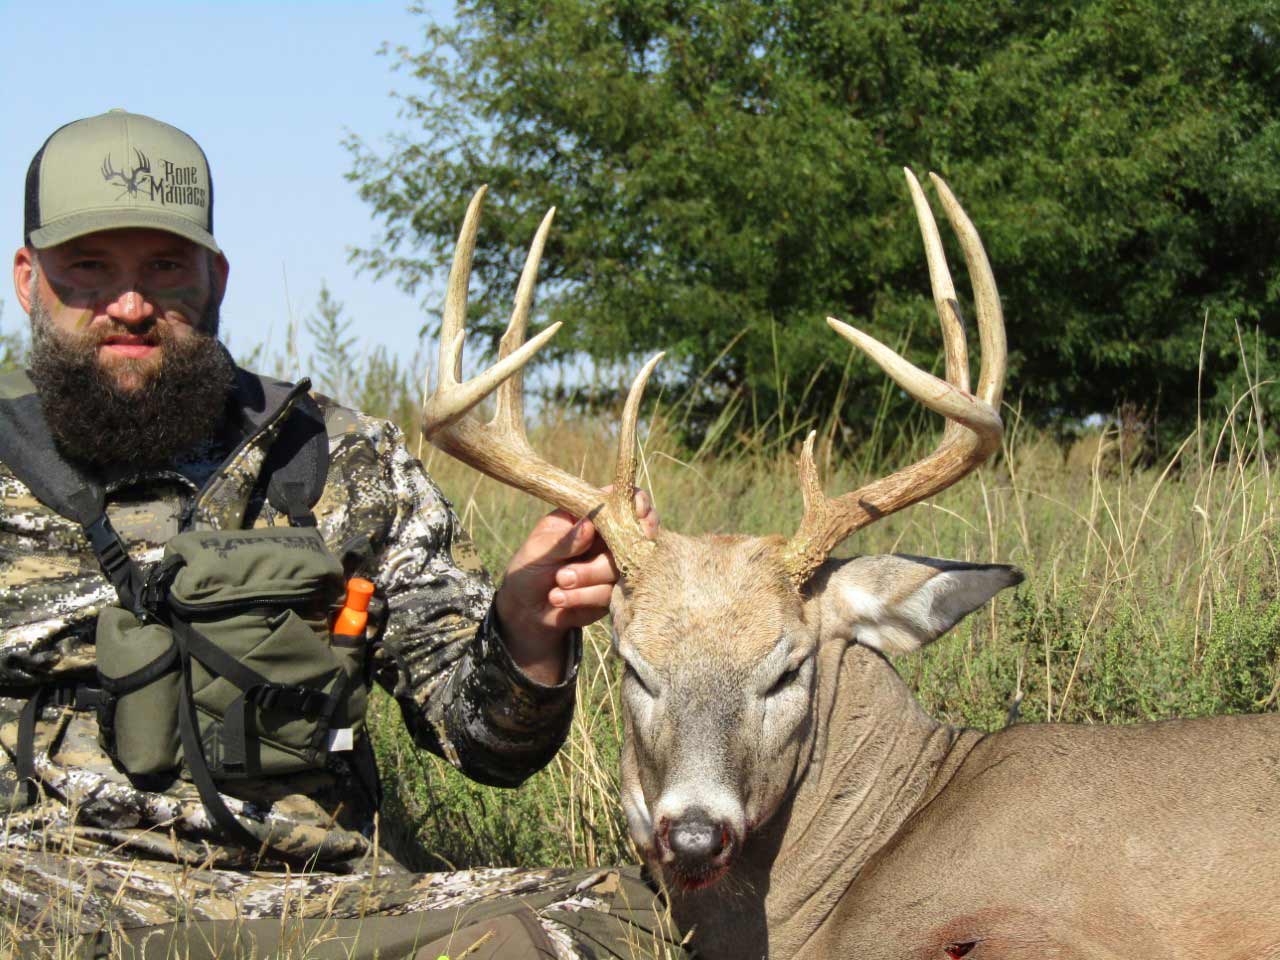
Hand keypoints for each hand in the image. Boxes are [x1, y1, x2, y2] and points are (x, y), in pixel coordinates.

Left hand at [493, 489, 658, 684]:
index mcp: (591, 515)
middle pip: (630, 540)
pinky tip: (560, 598)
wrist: (527, 608)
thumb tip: (589, 525)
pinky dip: (584, 597)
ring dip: (586, 579)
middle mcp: (609, 538)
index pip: (626, 500)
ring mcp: (614, 566)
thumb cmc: (530, 566)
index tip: (636, 517)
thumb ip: (565, 539)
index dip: (638, 505)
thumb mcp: (540, 549)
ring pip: (620, 570)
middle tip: (563, 575)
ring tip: (557, 584)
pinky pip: (611, 594)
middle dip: (599, 561)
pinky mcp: (614, 592)